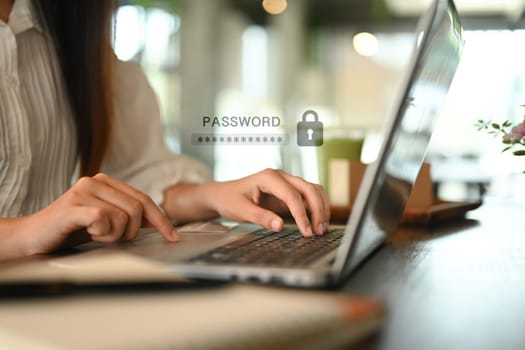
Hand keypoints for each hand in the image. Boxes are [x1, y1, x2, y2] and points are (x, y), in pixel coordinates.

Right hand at [22, 173, 177, 254]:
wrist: (32, 237)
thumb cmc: (69, 230)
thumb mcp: (105, 222)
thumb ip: (127, 216)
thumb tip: (155, 220)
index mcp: (107, 183)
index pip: (144, 199)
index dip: (161, 220)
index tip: (173, 237)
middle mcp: (96, 181)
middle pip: (138, 208)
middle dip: (132, 231)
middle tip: (114, 239)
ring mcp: (84, 191)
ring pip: (124, 217)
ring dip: (115, 235)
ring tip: (97, 236)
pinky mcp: (73, 205)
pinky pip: (105, 220)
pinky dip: (102, 234)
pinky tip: (89, 233)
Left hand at [205, 169, 329, 236]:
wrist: (223, 194)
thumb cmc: (229, 199)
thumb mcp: (240, 210)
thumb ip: (260, 217)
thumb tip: (279, 226)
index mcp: (268, 177)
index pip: (292, 195)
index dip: (301, 214)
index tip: (306, 231)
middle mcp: (281, 177)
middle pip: (309, 189)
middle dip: (318, 210)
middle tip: (318, 231)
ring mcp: (286, 183)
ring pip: (313, 191)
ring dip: (320, 208)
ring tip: (320, 229)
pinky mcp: (289, 192)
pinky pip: (308, 197)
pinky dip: (316, 208)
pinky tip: (315, 223)